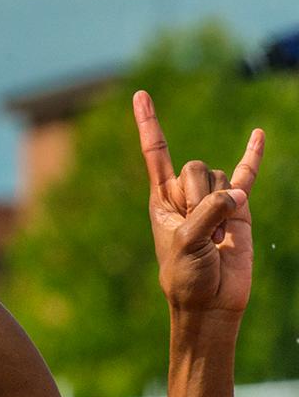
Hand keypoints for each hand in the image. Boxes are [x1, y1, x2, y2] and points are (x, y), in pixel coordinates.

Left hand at [134, 90, 263, 315]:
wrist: (211, 302)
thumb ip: (208, 212)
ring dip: (222, 207)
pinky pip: (247, 175)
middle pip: (195, 167)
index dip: (149, 125)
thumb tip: (235, 195)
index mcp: (161, 201)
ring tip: (217, 237)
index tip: (139, 94)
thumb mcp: (187, 242)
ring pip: (221, 178)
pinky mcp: (238, 209)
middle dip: (199, 196)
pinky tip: (258, 134)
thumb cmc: (187, 277)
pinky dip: (253, 155)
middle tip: (199, 230)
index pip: (155, 155)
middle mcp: (185, 196)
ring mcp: (213, 200)